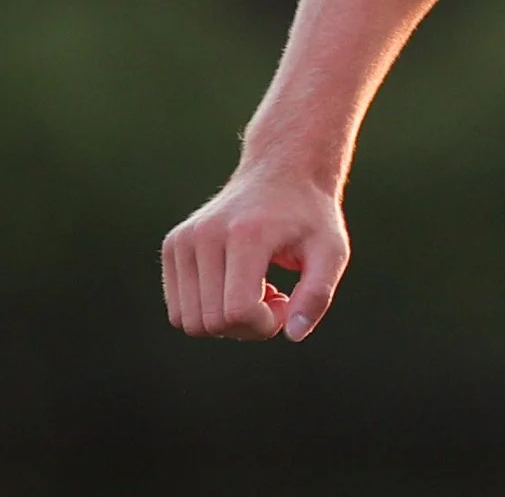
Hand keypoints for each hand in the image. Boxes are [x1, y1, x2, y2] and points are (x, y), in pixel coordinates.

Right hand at [161, 166, 349, 341]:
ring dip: (226, 321)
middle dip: (248, 326)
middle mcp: (206, 234)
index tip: (286, 303)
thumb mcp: (331, 251)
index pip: (238, 311)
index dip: (265, 324)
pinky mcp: (173, 245)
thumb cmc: (310, 215)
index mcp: (246, 234)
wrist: (282, 170)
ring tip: (255, 289)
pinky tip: (235, 285)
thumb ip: (318, 294)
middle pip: (212, 322)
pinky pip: (178, 310)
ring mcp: (183, 239)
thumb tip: (293, 334)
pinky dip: (206, 311)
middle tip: (275, 297)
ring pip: (189, 322)